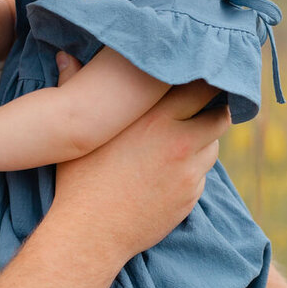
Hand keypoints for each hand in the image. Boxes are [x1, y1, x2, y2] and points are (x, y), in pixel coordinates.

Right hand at [53, 77, 229, 268]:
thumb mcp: (81, 131)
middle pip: (220, 115)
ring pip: (213, 147)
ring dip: (204, 142)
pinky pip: (201, 176)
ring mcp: (188, 172)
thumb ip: (78, 87)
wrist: (91, 233)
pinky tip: (168, 175)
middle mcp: (178, 141)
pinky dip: (192, 171)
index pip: (199, 86)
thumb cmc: (80, 178)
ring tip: (180, 144)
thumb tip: (66, 55)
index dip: (204, 81)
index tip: (200, 79)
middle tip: (206, 109)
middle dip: (217, 110)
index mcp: (153, 117)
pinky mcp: (190, 197)